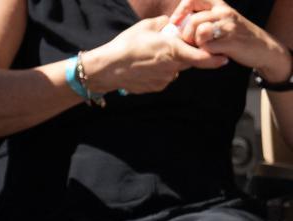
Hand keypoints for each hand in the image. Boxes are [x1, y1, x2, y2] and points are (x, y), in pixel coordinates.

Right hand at [85, 16, 228, 94]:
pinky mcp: (154, 87)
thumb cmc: (126, 45)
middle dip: (185, 54)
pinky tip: (144, 67)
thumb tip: (171, 23)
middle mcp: (172, 67)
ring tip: (150, 57)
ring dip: (169, 63)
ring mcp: (163, 79)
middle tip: (171, 47)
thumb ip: (164, 24)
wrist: (106, 69)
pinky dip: (158, 72)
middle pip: (188, 61)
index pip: (202, 57)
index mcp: (173, 50)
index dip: (215, 58)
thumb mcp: (146, 26)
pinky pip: (163, 78)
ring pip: (175, 70)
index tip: (224, 59)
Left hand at [173, 0, 292, 80]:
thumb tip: (176, 26)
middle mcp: (224, 12)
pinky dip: (204, 53)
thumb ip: (204, 19)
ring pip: (200, 31)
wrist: (263, 48)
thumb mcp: (222, 20)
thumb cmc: (236, 36)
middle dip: (185, 36)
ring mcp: (229, 26)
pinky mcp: (231, 42)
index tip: (176, 23)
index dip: (181, 10)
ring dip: (195, 43)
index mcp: (220, 6)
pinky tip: (211, 55)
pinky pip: (207, 47)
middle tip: (190, 45)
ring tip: (202, 48)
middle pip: (193, 20)